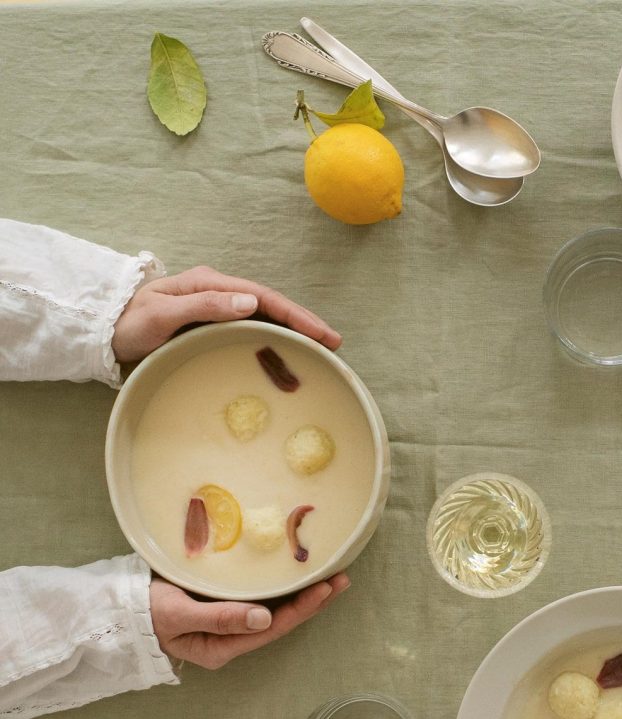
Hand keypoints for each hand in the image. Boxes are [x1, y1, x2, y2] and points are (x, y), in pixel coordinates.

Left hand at [112, 266, 341, 363]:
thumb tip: (251, 301)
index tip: (322, 333)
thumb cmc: (128, 323)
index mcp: (210, 283)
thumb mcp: (163, 314)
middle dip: (305, 322)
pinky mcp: (212, 321)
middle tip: (334, 343)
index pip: (264, 297)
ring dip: (293, 330)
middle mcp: (218, 290)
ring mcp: (216, 305)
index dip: (296, 315)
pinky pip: (251, 326)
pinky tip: (287, 348)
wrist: (101, 330)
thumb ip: (205, 305)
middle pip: (271, 305)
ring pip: (264, 315)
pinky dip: (274, 335)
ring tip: (320, 347)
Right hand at [149, 573, 349, 669]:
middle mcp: (232, 638)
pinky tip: (298, 575)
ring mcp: (229, 623)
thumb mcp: (179, 614)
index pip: (273, 628)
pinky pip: (261, 599)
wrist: (116, 607)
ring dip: (303, 594)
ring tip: (331, 577)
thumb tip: (265, 619)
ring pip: (275, 609)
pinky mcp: (224, 606)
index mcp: (223, 647)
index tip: (327, 589)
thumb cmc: (143, 611)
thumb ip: (220, 617)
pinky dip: (283, 587)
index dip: (302, 608)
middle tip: (342, 580)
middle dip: (313, 602)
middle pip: (281, 620)